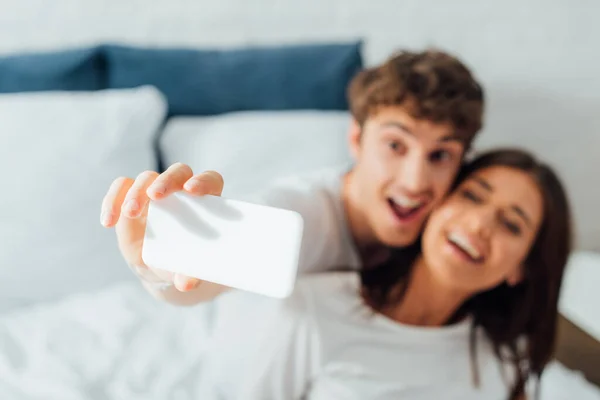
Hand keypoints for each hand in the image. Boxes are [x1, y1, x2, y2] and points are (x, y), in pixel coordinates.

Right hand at [100, 162, 223, 291]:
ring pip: (147, 178)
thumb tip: (186, 283)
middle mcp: (181, 190)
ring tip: (129, 213)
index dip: (203, 181)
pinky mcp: (132, 196)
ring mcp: (156, 191)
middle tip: (154, 196)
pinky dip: (111, 201)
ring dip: (136, 193)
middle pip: (178, 172)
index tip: (192, 191)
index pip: (210, 180)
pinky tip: (108, 222)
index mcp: (206, 202)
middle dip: (166, 181)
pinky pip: (120, 188)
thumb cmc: (184, 263)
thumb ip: (189, 274)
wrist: (164, 267)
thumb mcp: (187, 270)